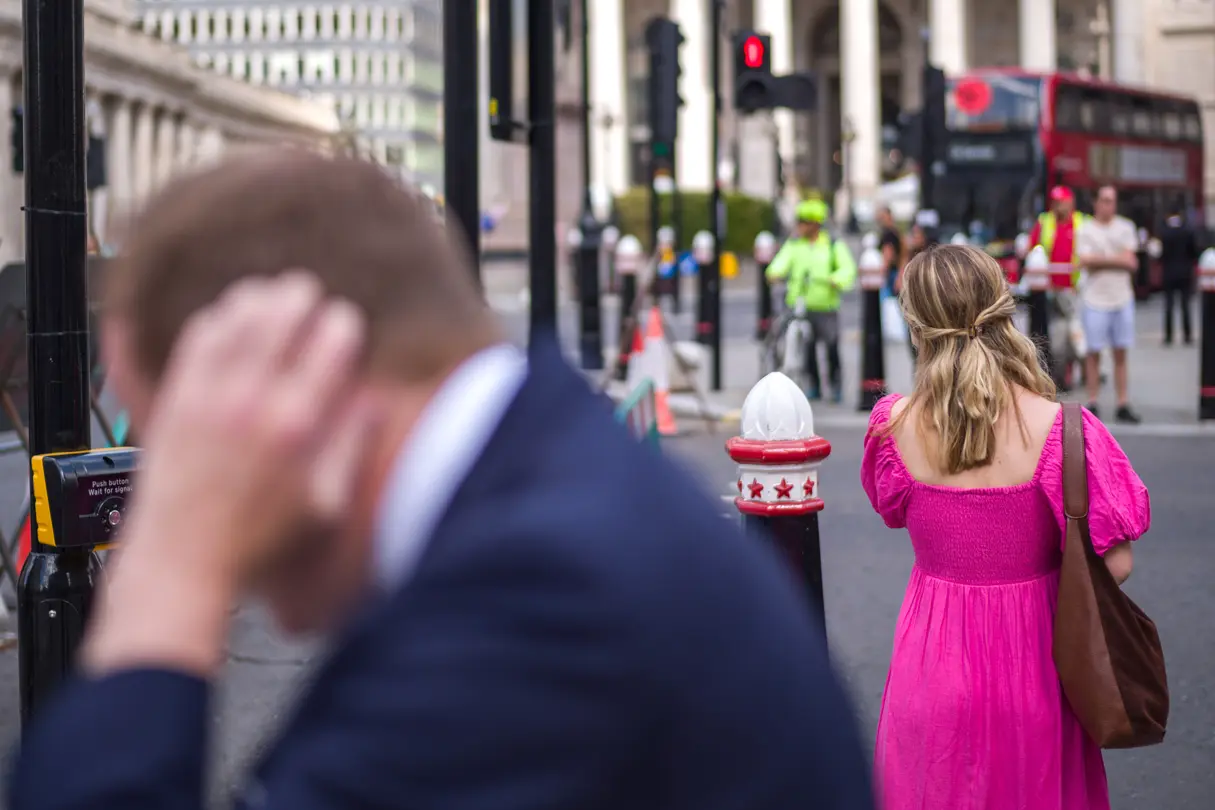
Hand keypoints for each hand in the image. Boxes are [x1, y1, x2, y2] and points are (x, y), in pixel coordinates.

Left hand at [120, 273, 378, 585]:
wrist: (183, 560)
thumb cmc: (258, 541)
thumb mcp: (326, 506)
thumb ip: (353, 448)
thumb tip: (374, 402)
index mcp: (298, 424)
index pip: (332, 341)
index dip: (345, 322)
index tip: (347, 326)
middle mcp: (253, 401)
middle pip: (283, 313)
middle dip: (302, 296)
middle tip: (310, 294)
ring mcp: (209, 396)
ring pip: (238, 315)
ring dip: (260, 297)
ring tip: (272, 296)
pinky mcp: (176, 399)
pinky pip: (198, 336)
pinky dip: (217, 317)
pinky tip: (229, 319)